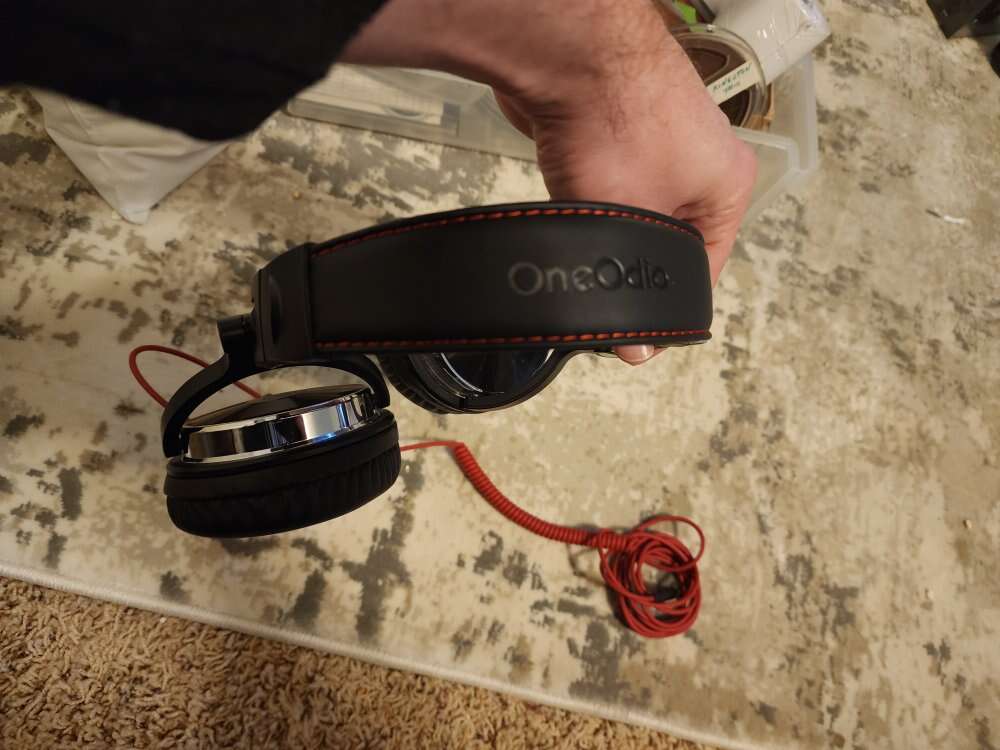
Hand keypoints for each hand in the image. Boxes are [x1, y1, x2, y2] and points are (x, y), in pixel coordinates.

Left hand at [343, 0, 756, 363]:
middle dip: (633, 260)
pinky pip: (606, 181)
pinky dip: (587, 196)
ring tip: (584, 232)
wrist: (566, 50)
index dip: (670, 301)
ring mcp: (660, 140)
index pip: (706, 268)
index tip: (638, 329)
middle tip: (602, 283)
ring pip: (633, 210)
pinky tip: (568, 203)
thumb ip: (633, 286)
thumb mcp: (628, 223)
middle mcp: (702, 160)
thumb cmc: (617, 119)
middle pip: (669, 237)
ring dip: (607, 226)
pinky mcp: (618, 128)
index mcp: (727, 185)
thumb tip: (637, 348)